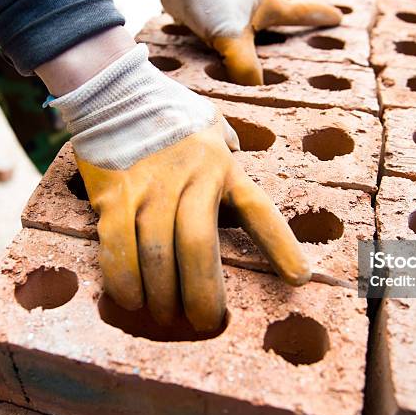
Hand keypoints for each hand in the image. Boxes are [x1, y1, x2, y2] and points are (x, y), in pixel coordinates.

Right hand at [50, 45, 309, 330]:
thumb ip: (230, 146)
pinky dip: (123, 278)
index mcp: (224, 167)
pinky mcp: (115, 194)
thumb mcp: (214, 125)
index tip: (300, 278)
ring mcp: (151, 188)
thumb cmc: (173, 115)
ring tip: (165, 317)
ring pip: (158, 251)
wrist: (118, 93)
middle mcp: (192, 179)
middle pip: (200, 245)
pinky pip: (118, 244)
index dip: (280, 246)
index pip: (259, 210)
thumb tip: (239, 151)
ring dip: (162, 293)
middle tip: (204, 321)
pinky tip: (130, 300)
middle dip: (203, 292)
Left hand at [151, 0, 341, 84]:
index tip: (340, 18)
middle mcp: (258, 8)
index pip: (302, 13)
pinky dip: (247, 47)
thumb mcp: (231, 37)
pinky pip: (242, 37)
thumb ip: (245, 67)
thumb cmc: (209, 0)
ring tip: (278, 57)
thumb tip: (256, 92)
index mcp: (270, 6)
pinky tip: (241, 59)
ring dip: (272, 41)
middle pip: (286, 19)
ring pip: (263, 29)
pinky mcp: (223, 20)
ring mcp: (240, 13)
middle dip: (299, 29)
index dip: (321, 17)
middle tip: (312, 40)